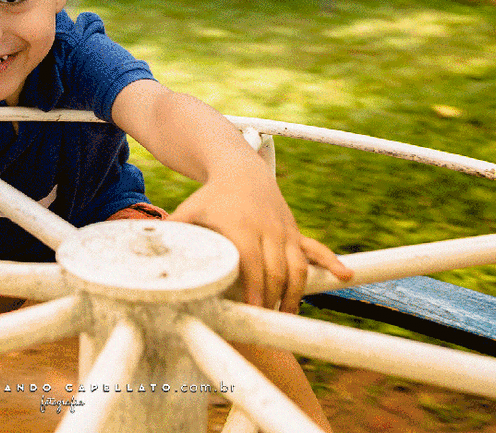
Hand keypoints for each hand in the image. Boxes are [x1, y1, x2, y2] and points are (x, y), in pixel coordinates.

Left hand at [170, 167, 351, 311]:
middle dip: (273, 300)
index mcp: (241, 229)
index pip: (252, 266)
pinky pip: (315, 249)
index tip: (254, 313)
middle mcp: (266, 231)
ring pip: (297, 267)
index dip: (254, 290)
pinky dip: (331, 262)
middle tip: (268, 325)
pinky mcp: (294, 232)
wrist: (240, 170)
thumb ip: (174, 233)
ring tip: (288, 318)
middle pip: (275, 273)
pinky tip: (345, 276)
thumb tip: (150, 252)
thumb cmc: (210, 197)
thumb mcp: (190, 211)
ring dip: (295, 294)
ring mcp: (284, 231)